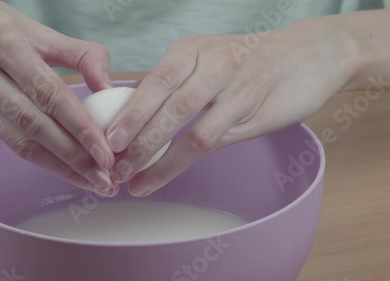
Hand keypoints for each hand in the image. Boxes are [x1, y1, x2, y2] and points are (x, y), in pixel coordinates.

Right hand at [0, 0, 115, 195]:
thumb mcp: (34, 28)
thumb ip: (78, 53)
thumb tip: (109, 86)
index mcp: (2, 39)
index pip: (48, 91)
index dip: (79, 126)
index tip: (105, 152)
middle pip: (34, 122)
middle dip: (74, 156)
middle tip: (105, 179)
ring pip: (19, 140)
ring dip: (59, 166)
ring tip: (90, 182)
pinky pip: (8, 140)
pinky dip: (40, 158)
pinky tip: (64, 168)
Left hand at [107, 19, 358, 195]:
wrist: (309, 53)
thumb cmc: (250, 62)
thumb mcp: (209, 61)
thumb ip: (178, 86)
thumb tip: (138, 117)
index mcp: (190, 49)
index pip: (150, 84)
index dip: (127, 115)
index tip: (105, 142)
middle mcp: (210, 62)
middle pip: (164, 104)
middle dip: (134, 138)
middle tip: (111, 165)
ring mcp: (234, 86)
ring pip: (187, 126)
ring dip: (155, 157)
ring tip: (132, 179)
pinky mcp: (254, 108)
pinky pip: (212, 139)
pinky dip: (182, 161)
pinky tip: (164, 175)